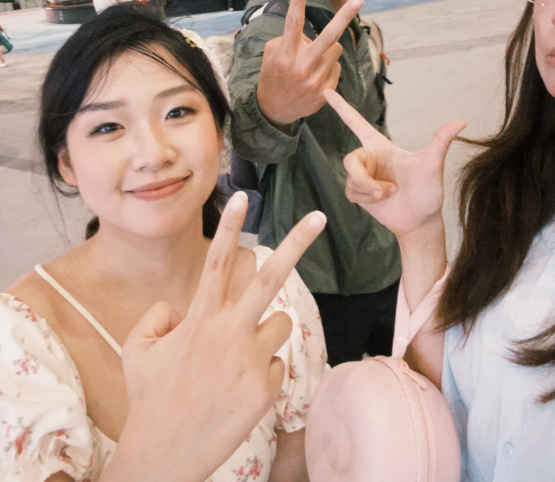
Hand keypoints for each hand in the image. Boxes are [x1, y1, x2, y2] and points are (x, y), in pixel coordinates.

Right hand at [106, 192, 326, 481]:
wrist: (163, 455)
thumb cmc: (149, 398)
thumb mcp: (139, 348)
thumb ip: (160, 314)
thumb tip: (184, 306)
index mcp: (199, 317)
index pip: (217, 261)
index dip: (229, 226)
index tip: (242, 196)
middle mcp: (229, 331)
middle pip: (270, 277)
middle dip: (297, 243)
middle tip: (319, 217)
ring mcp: (251, 359)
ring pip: (281, 324)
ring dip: (266, 332)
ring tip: (238, 358)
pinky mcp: (266, 388)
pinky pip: (277, 365)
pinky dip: (263, 373)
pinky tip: (238, 392)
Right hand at [256, 0, 362, 126]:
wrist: (275, 110)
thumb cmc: (273, 76)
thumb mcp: (271, 55)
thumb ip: (288, 40)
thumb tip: (310, 36)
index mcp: (285, 54)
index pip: (292, 23)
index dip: (298, 2)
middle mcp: (302, 66)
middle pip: (329, 36)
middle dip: (344, 16)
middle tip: (359, 0)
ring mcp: (316, 80)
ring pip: (336, 50)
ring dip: (328, 49)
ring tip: (314, 60)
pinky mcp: (326, 90)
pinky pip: (336, 67)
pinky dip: (328, 67)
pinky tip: (314, 76)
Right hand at [324, 89, 464, 238]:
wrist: (420, 221)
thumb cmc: (427, 191)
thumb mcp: (432, 165)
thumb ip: (440, 141)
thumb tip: (462, 121)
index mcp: (381, 146)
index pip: (356, 122)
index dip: (341, 107)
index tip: (326, 92)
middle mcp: (369, 158)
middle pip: (350, 160)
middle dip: (364, 178)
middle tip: (385, 190)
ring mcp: (363, 176)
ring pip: (351, 178)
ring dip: (370, 190)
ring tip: (389, 194)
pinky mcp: (358, 193)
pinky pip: (351, 191)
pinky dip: (366, 198)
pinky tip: (381, 200)